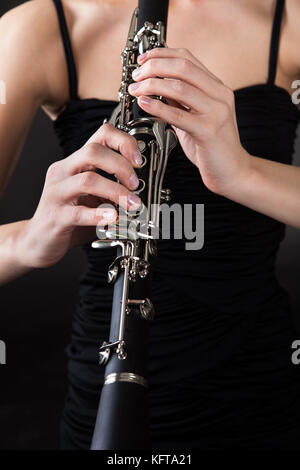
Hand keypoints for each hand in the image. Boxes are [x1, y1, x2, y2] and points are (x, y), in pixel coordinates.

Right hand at [20, 123, 142, 267]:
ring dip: (116, 191)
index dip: (123, 142)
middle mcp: (63, 172)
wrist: (40, 241)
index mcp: (75, 163)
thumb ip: (112, 187)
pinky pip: (78, 212)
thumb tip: (142, 186)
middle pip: (93, 152)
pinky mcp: (56, 216)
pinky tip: (113, 217)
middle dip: (121, 166)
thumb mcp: (92, 196)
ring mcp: (57, 193)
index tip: (139, 160)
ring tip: (132, 204)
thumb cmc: (69, 216)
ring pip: (87, 181)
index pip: (101, 134)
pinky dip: (99, 214)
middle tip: (136, 184)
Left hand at [128, 47, 250, 196]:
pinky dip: (158, 107)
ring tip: (136, 90)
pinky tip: (145, 104)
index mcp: (217, 88)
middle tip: (136, 76)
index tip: (143, 59)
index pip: (188, 58)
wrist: (233, 171)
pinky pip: (179, 114)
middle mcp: (220, 95)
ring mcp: (217, 112)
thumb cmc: (212, 146)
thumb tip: (155, 86)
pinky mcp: (209, 130)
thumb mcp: (194, 117)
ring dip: (151, 85)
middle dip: (154, 67)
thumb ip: (179, 102)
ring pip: (179, 87)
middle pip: (182, 67)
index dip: (162, 55)